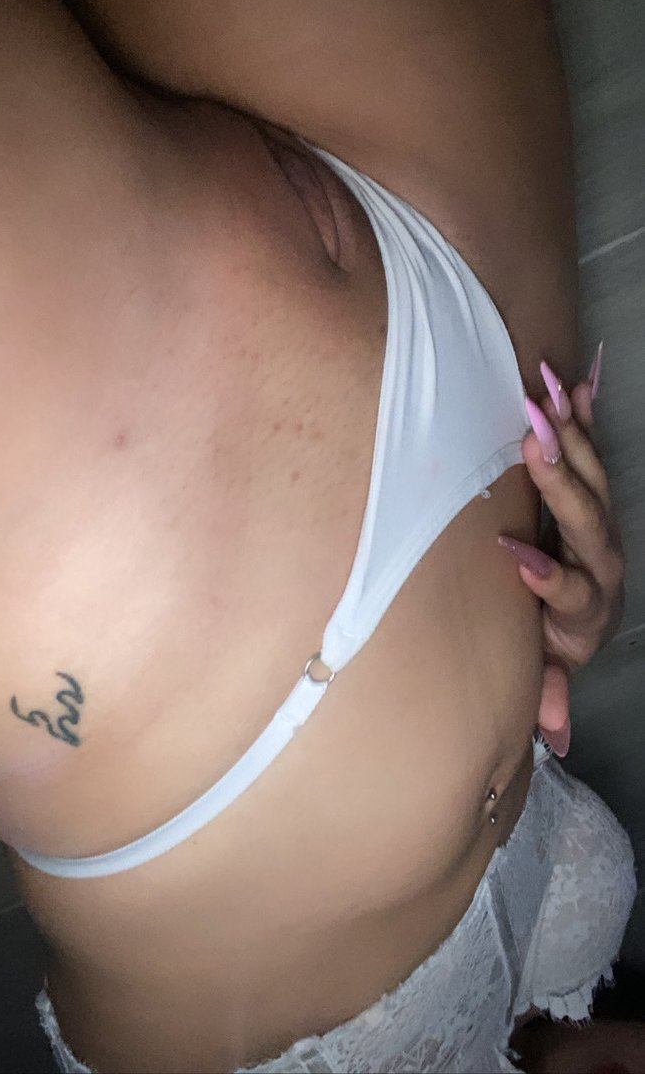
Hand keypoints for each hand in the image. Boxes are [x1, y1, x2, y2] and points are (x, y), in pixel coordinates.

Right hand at [498, 349, 624, 756]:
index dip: (546, 575)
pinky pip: (592, 453)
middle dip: (560, 478)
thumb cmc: (555, 642)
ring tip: (546, 390)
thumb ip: (549, 693)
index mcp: (586, 608)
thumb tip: (555, 735)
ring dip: (571, 433)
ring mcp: (602, 524)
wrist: (588, 618)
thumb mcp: (547, 669)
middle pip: (585, 519)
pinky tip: (574, 382)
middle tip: (533, 434)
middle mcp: (600, 561)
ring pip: (592, 478)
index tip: (515, 554)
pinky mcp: (597, 498)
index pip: (569, 590)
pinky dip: (583, 418)